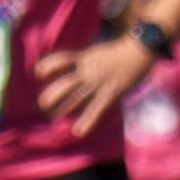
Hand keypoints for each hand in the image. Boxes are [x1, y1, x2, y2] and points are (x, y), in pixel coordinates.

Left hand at [35, 31, 153, 137]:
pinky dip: (87, 120)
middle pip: (65, 83)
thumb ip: (90, 60)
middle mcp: (89, 70)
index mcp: (86, 58)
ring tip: (54, 119)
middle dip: (52, 94)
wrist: (141, 48)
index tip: (38, 73)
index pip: (61, 60)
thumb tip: (82, 66)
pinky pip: (97, 108)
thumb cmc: (124, 49)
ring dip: (64, 109)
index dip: (48, 66)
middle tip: (43, 105)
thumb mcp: (101, 51)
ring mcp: (99, 82)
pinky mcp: (111, 92)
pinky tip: (78, 132)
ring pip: (77, 97)